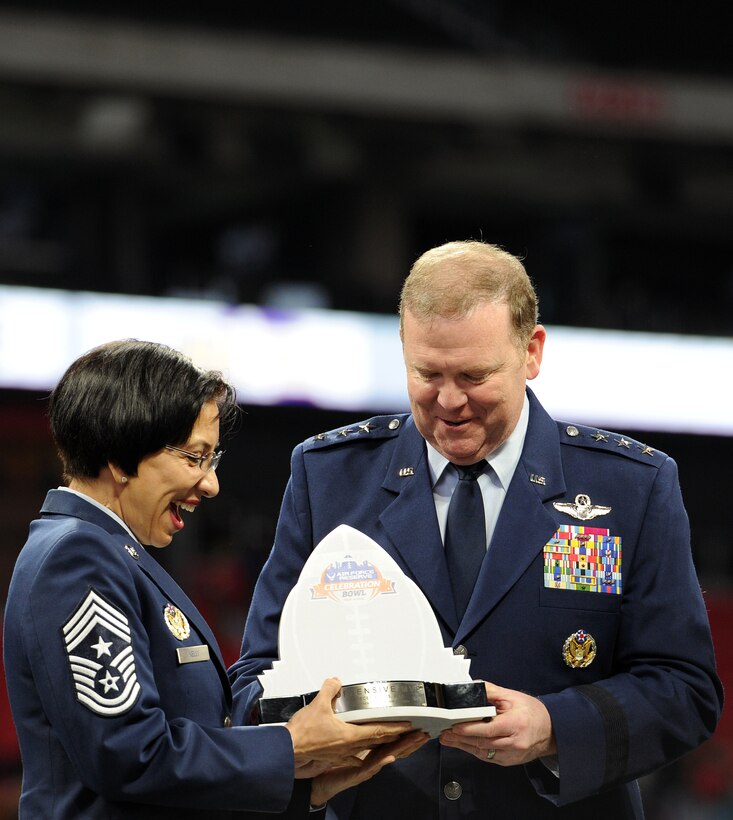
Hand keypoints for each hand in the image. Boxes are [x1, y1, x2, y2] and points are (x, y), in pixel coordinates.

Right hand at [286, 678, 413, 773]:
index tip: (408, 726)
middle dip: (394, 737)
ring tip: (390, 737)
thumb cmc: (301, 735)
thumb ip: (329, 690)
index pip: (379, 732)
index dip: (396, 728)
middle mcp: (349, 748)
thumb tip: (335, 682)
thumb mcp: (317, 705)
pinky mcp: (333, 756)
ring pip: (367, 748)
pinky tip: (362, 748)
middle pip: (377, 742)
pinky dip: (363, 748)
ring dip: (381, 742)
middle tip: (407, 732)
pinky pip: (353, 752)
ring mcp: (341, 754)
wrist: (287, 753)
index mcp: (350, 737)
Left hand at [310, 730, 428, 806]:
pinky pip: (370, 767)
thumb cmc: (326, 761)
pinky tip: (390, 756)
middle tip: (423, 733)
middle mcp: (369, 758)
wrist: (315, 778)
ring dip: (403, 749)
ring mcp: (365, 767)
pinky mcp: (356, 775)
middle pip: (394, 748)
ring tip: (415, 741)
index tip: (415, 725)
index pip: (389, 738)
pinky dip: (381, 762)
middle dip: (410, 740)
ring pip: (387, 756)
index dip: (402, 732)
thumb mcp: (341, 739)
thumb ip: (350, 725)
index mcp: (367, 748)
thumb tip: (355, 708)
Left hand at [439, 681, 555, 765]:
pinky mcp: (509, 761)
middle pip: (483, 743)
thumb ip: (491, 692)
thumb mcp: (513, 696)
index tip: (455, 726)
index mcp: (516, 724)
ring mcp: (512, 755)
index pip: (489, 729)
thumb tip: (473, 688)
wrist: (552, 731)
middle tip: (445, 733)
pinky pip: (488, 757)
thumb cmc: (533, 712)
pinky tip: (463, 745)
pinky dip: (474, 750)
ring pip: (483, 753)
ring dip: (464, 746)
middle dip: (461, 738)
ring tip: (448, 739)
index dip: (470, 729)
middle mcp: (515, 742)